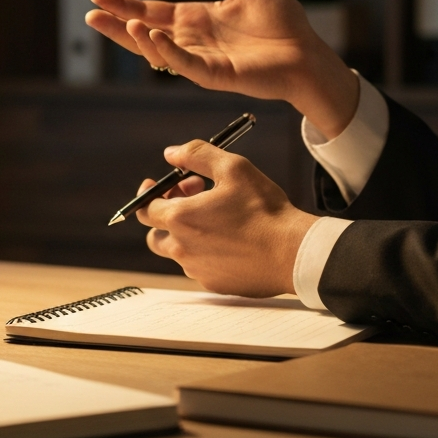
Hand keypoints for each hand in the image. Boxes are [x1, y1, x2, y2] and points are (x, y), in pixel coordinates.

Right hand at [87, 0, 358, 137]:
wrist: (306, 52)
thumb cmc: (281, 21)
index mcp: (196, 19)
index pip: (152, 11)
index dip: (125, 4)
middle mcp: (192, 40)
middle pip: (145, 32)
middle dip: (117, 24)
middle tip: (91, 14)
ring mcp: (200, 59)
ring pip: (159, 51)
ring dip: (138, 38)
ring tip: (121, 22)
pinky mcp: (215, 75)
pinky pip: (185, 64)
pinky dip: (167, 52)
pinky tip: (153, 36)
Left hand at [136, 140, 316, 297]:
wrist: (293, 252)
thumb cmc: (264, 209)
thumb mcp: (233, 167)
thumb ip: (196, 155)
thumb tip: (171, 153)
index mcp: (179, 219)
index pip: (145, 208)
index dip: (153, 193)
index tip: (163, 185)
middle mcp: (181, 249)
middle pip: (155, 233)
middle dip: (167, 214)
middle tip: (193, 197)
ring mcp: (196, 270)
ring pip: (179, 251)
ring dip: (188, 233)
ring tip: (217, 216)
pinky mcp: (213, 284)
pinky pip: (199, 266)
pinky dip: (206, 251)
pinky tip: (232, 239)